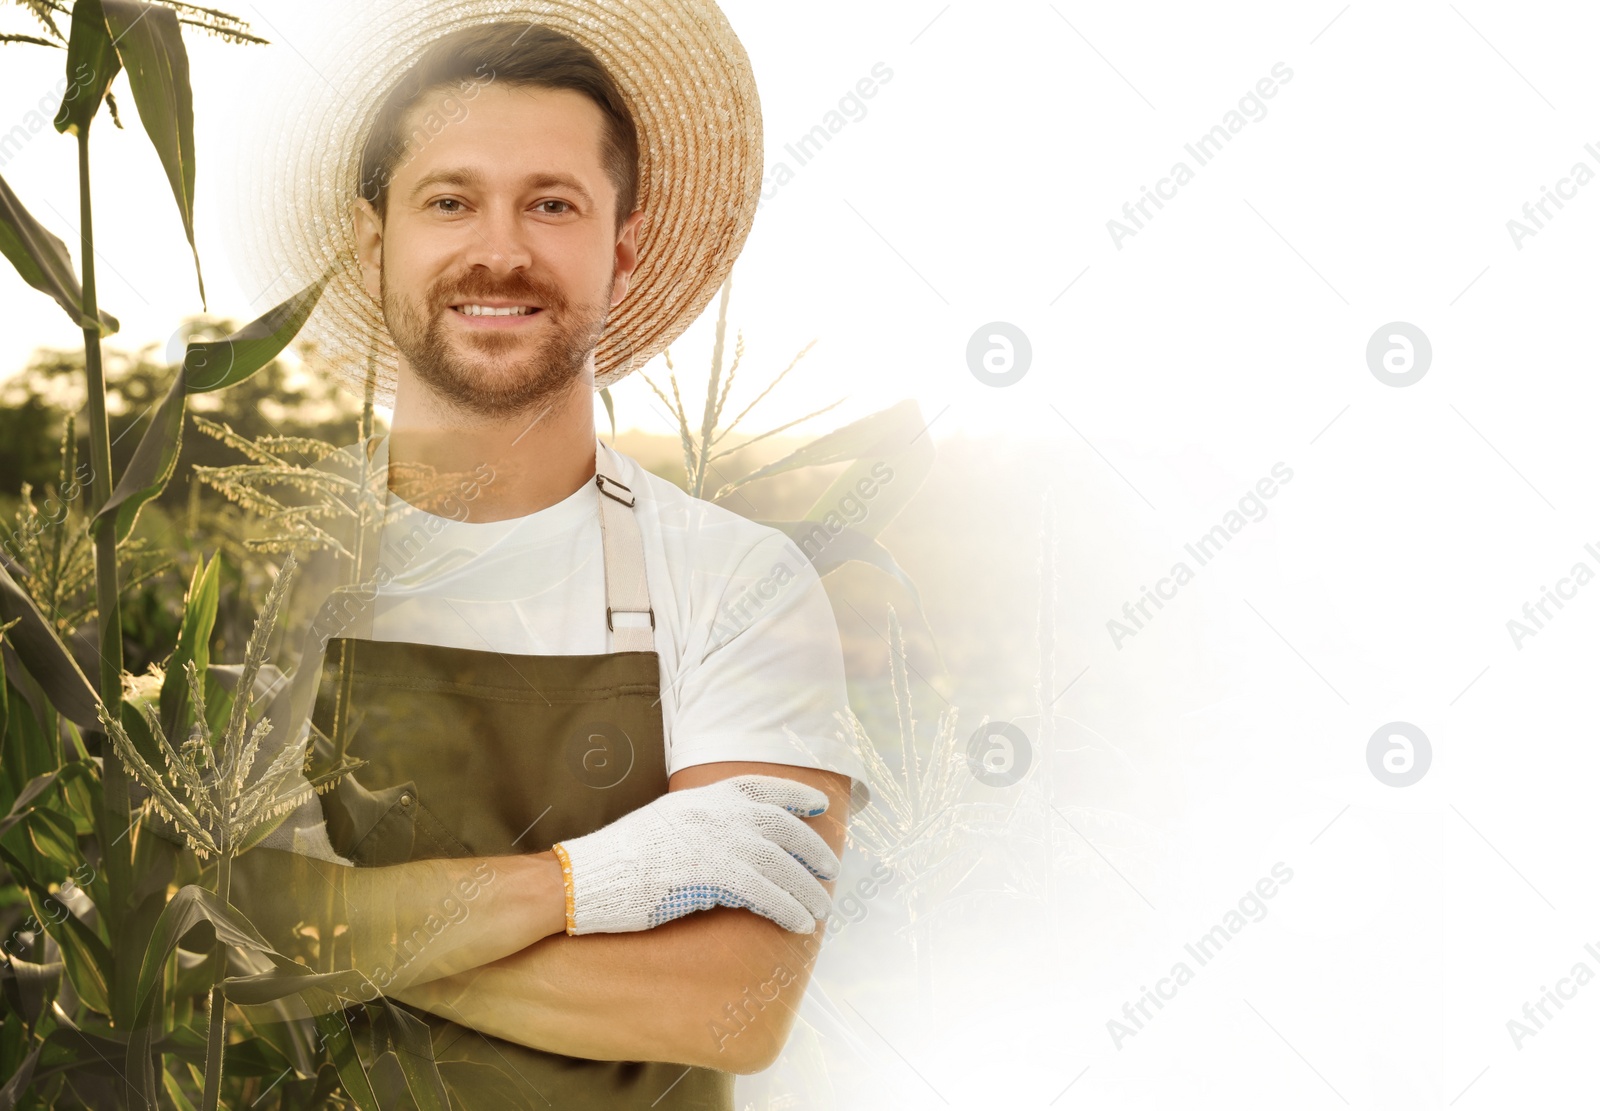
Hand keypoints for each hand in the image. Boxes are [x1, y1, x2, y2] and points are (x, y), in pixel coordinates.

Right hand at [552, 774, 840, 934]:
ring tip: (821, 908)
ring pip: (778, 864)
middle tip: (830, 869)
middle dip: (811, 849)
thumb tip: (738, 842)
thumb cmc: (624, 858)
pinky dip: (785, 908)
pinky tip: (798, 923)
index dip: (795, 795)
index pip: (761, 787)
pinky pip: (762, 893)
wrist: (589, 877)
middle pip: (780, 827)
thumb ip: (704, 823)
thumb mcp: (668, 822)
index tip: (820, 806)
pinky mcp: (710, 875)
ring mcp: (713, 841)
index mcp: (704, 796)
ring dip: (805, 889)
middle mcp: (714, 812)